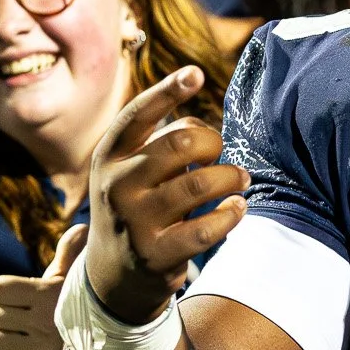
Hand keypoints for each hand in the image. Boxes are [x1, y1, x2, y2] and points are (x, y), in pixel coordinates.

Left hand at [0, 223, 84, 349]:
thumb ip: (71, 254)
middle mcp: (41, 323)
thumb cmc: (92, 308)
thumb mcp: (80, 280)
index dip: (2, 289)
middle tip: (20, 314)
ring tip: (25, 333)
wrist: (116, 348)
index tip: (15, 293)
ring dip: (5, 336)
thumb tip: (80, 227)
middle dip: (2, 312)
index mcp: (47, 295)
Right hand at [83, 67, 251, 321]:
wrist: (112, 276)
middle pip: (180, 142)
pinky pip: (207, 228)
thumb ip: (159, 143)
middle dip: (212, 141)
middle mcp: (117, 185)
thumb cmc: (135, 206)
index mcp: (109, 156)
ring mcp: (135, 221)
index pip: (137, 115)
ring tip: (241, 179)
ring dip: (231, 177)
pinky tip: (237, 208)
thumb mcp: (129, 171)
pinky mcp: (156, 254)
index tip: (196, 74)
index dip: (167, 91)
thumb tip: (205, 126)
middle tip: (221, 152)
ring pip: (201, 183)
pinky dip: (231, 214)